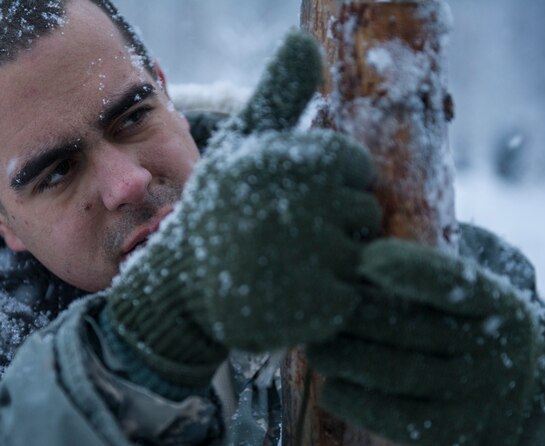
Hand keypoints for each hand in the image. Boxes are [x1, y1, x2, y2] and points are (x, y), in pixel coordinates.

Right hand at [105, 30, 380, 386]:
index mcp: (276, 161)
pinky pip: (351, 299)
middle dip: (337, 224)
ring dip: (336, 263)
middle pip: (365, 211)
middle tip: (287, 238)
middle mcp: (290, 207)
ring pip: (363, 257)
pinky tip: (292, 294)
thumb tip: (305, 37)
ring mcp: (302, 263)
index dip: (334, 184)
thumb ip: (278, 94)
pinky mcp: (310, 309)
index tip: (298, 200)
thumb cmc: (219, 210)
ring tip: (290, 265)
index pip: (354, 165)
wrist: (179, 287)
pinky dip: (330, 300)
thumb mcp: (242, 144)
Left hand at [309, 234, 544, 445]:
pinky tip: (331, 385)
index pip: (451, 282)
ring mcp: (474, 396)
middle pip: (403, 326)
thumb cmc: (475, 331)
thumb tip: (364, 229)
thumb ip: (434, 269)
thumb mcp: (477, 296)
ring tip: (311, 343)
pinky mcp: (454, 435)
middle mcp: (492, 351)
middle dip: (349, 312)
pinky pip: (392, 416)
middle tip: (308, 302)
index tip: (365, 256)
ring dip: (340, 354)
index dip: (408, 269)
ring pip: (390, 370)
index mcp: (498, 304)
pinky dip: (353, 399)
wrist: (528, 405)